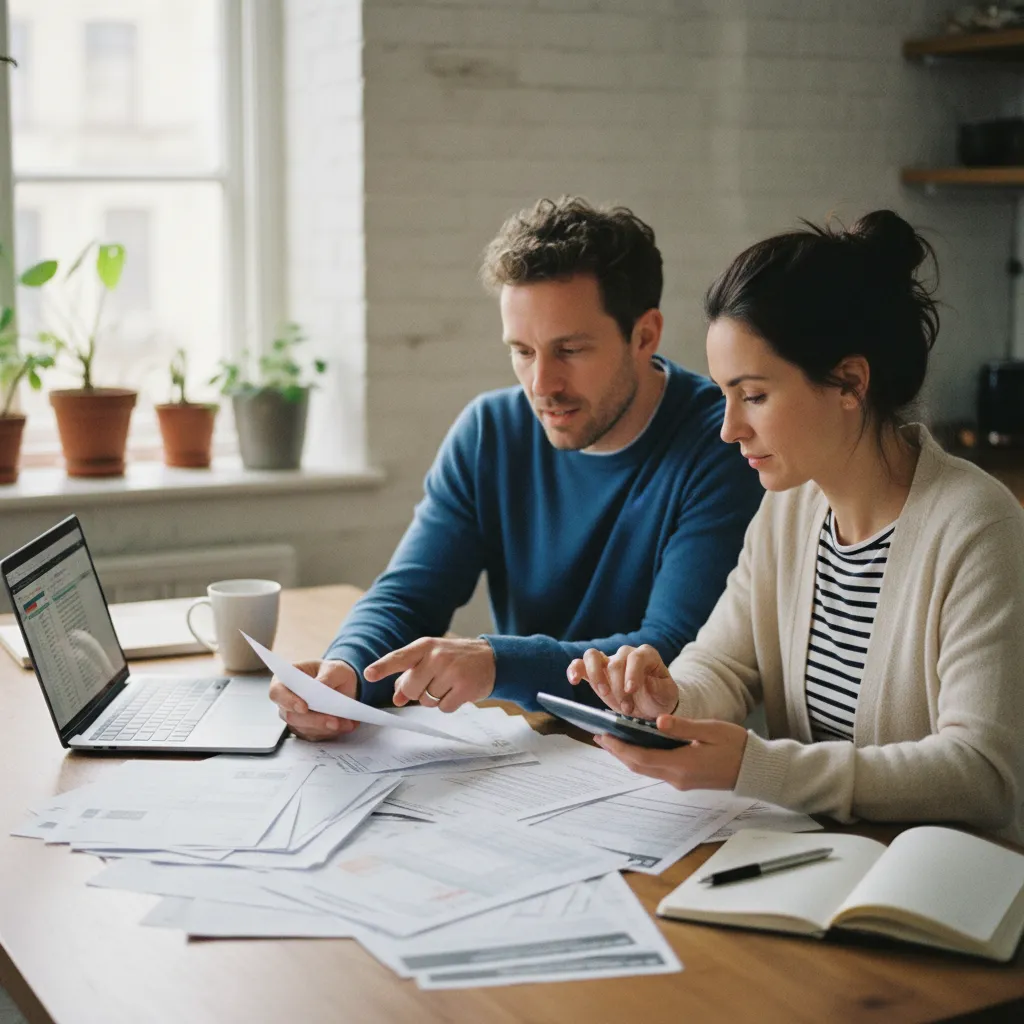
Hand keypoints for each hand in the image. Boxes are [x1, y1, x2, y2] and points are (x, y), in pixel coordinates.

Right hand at [268, 659, 359, 740]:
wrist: (342, 684)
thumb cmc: (332, 673)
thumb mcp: (334, 668)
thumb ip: (327, 676)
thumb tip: (320, 686)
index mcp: (285, 680)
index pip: (277, 692)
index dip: (288, 701)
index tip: (304, 707)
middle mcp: (286, 701)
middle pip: (291, 716)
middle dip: (314, 720)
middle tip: (333, 721)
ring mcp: (295, 717)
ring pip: (304, 729)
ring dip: (325, 728)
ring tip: (346, 723)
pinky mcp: (305, 729)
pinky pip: (314, 735)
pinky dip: (331, 732)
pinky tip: (344, 725)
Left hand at [364, 637, 495, 712]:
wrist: (492, 659)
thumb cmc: (456, 658)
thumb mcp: (432, 659)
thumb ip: (411, 675)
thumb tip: (397, 697)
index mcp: (426, 646)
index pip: (399, 657)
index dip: (382, 667)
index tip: (368, 674)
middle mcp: (437, 656)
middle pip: (411, 688)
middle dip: (417, 692)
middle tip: (432, 683)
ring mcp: (452, 671)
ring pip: (427, 700)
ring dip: (435, 698)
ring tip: (449, 684)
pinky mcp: (465, 688)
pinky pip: (443, 708)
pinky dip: (448, 704)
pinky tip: (458, 691)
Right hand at [567, 645, 677, 718]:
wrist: (649, 707)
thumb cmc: (660, 698)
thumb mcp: (668, 694)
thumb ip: (660, 688)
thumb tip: (647, 682)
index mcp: (646, 655)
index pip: (636, 657)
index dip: (632, 672)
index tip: (631, 690)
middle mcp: (626, 654)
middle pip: (615, 662)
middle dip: (619, 687)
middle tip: (627, 708)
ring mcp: (608, 662)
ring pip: (593, 655)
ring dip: (596, 675)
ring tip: (602, 692)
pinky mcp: (595, 673)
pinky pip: (580, 664)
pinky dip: (574, 669)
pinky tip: (573, 680)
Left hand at [595, 715, 747, 790]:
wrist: (755, 770)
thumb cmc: (736, 746)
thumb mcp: (710, 730)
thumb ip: (683, 727)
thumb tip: (658, 721)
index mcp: (681, 764)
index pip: (640, 758)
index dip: (619, 748)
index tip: (603, 736)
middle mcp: (677, 777)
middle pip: (638, 766)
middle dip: (617, 753)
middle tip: (600, 737)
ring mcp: (681, 781)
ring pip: (646, 769)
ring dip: (628, 757)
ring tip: (614, 741)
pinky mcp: (685, 780)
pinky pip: (656, 770)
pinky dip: (642, 759)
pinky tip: (638, 747)